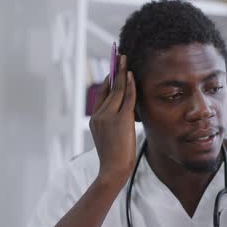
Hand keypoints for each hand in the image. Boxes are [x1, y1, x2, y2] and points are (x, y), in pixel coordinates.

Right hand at [89, 55, 136, 184]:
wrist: (113, 170)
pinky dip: (129, 84)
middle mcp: (98, 115)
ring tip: (125, 59)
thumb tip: (128, 115)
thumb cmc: (116, 161)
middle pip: (108, 89)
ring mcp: (108, 116)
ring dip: (122, 72)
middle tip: (119, 56)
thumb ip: (116, 125)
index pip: (102, 96)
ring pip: (117, 90)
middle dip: (115, 71)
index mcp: (94, 120)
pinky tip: (131, 74)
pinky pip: (126, 97)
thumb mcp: (113, 140)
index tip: (114, 69)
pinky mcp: (120, 119)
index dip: (109, 81)